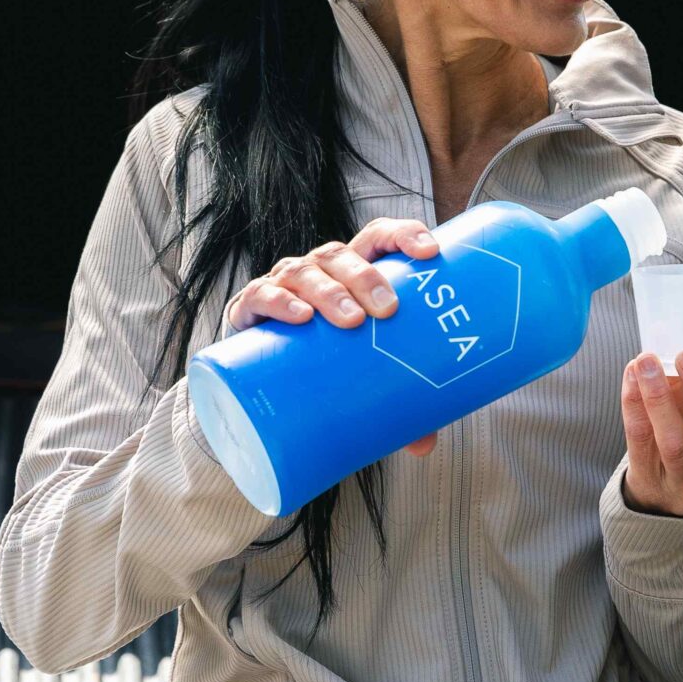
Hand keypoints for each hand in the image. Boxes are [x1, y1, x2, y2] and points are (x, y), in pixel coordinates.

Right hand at [225, 218, 442, 458]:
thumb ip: (394, 403)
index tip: (431, 253)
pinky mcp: (251, 308)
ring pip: (305, 271)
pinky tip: (298, 316)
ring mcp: (284, 285)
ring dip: (328, 291)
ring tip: (348, 319)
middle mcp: (319, 271)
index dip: (403, 236)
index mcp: (352, 273)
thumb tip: (424, 445)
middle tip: (386, 311)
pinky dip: (279, 302)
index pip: (378, 238)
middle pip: (341, 256)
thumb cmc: (324, 361)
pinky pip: (261, 295)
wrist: (260, 373)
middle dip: (366, 277)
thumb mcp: (360, 374)